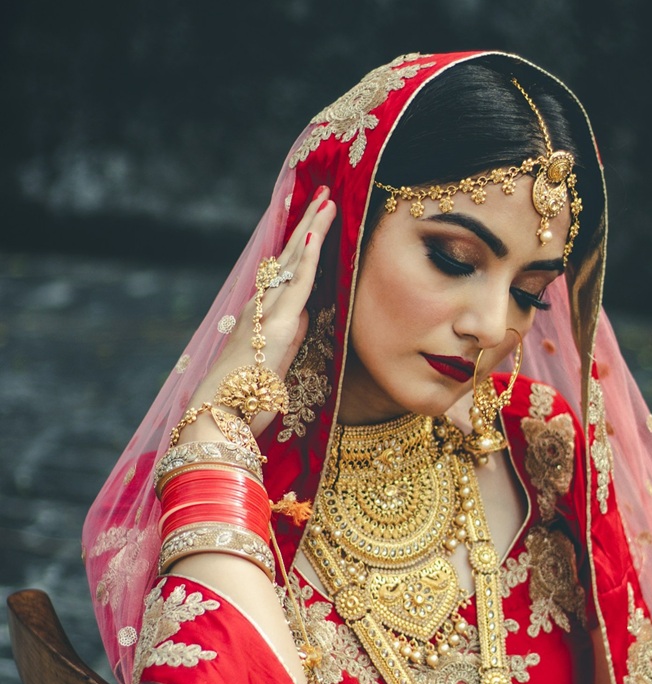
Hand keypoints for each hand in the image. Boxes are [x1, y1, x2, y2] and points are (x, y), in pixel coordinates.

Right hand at [181, 186, 336, 439]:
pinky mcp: (276, 325)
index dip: (301, 244)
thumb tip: (301, 317)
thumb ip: (288, 336)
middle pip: (288, 257)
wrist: (221, 417)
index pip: (285, 271)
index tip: (314, 218)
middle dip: (308, 224)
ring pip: (293, 262)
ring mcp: (267, 312)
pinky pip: (296, 285)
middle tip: (323, 194)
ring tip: (326, 201)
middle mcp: (261, 307)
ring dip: (311, 229)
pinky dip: (307, 259)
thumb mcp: (275, 362)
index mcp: (262, 315)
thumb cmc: (244, 400)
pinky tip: (316, 233)